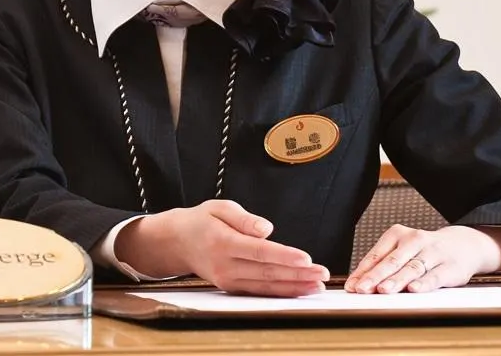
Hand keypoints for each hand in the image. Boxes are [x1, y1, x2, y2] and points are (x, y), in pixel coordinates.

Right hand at [115, 199, 329, 296]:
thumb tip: (267, 230)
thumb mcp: (219, 207)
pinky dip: (282, 292)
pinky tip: (300, 289)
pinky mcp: (231, 288)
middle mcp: (225, 266)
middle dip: (298, 274)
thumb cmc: (201, 221)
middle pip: (267, 272)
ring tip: (318, 284)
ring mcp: (228, 281)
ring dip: (294, 287)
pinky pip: (260, 292)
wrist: (177, 243)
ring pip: (266, 287)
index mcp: (222, 243)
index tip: (307, 258)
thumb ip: (244, 218)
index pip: (259, 252)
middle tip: (323, 273)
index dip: (284, 256)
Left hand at [345, 224, 500, 293]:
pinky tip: (414, 289)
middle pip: (392, 260)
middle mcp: (415, 240)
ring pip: (412, 267)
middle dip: (375, 276)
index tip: (352, 286)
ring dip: (396, 280)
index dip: (363, 271)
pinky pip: (435, 276)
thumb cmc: (425, 251)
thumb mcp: (403, 251)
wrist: (464, 245)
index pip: (377, 254)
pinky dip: (424, 283)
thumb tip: (356, 284)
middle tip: (362, 289)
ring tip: (383, 290)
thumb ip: (383, 265)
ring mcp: (433, 252)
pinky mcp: (450, 267)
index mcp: (398, 234)